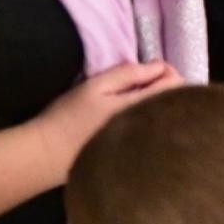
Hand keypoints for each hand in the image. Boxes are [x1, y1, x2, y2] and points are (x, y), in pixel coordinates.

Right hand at [33, 60, 185, 176]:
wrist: (46, 156)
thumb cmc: (69, 117)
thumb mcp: (96, 86)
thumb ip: (129, 74)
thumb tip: (159, 66)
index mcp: (142, 109)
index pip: (176, 85)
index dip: (167, 70)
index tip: (149, 69)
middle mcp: (149, 129)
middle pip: (175, 102)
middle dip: (165, 86)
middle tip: (142, 82)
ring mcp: (145, 145)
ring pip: (165, 117)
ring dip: (157, 103)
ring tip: (135, 98)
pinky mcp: (136, 155)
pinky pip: (154, 131)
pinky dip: (150, 118)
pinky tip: (132, 118)